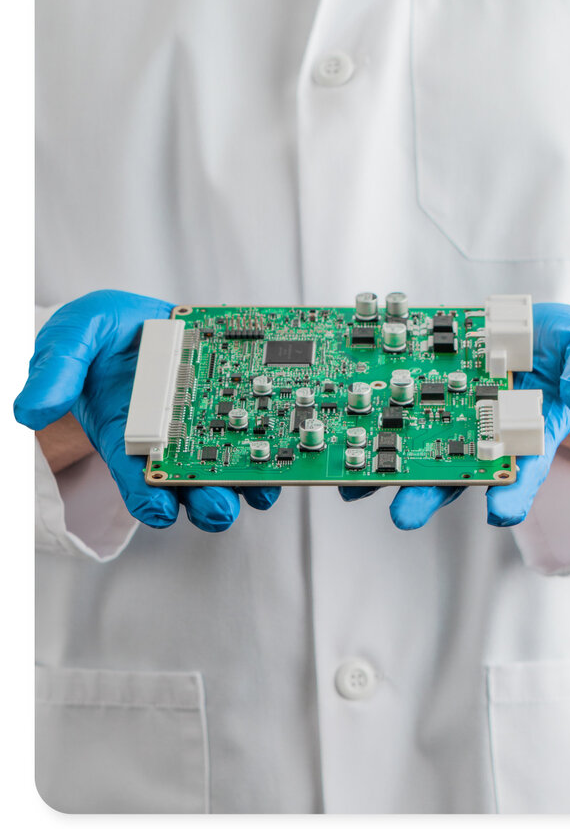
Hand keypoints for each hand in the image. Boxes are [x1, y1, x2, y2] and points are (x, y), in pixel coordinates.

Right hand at [14, 290, 279, 529]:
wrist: (137, 320)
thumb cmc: (101, 337)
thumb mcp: (72, 339)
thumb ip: (55, 371)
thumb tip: (30, 410)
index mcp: (126, 438)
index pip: (137, 483)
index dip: (149, 501)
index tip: (160, 508)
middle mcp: (170, 444)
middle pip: (191, 491)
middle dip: (207, 505)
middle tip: (218, 507)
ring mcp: (205, 429)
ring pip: (230, 473)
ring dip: (247, 485)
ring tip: (263, 485)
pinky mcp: (235, 408)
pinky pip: (256, 436)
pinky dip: (270, 445)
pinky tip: (281, 442)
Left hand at [340, 303, 569, 528]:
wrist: (530, 326)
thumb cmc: (565, 347)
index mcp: (531, 434)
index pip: (523, 472)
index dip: (512, 494)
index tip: (499, 512)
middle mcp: (485, 438)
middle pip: (455, 477)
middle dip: (429, 497)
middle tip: (405, 515)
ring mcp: (451, 421)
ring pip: (416, 456)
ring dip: (386, 473)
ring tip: (355, 485)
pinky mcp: (425, 396)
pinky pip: (396, 414)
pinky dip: (373, 428)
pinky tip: (347, 439)